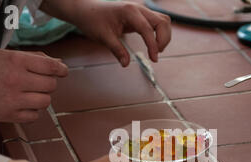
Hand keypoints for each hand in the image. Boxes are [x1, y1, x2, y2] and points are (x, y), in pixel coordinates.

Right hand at [0, 49, 67, 121]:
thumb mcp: (6, 55)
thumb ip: (34, 58)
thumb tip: (59, 63)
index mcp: (15, 61)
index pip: (50, 66)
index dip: (61, 69)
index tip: (63, 71)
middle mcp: (15, 80)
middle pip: (51, 85)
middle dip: (48, 83)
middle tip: (37, 82)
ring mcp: (12, 99)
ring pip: (45, 102)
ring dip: (41, 97)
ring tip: (29, 93)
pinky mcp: (8, 115)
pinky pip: (34, 116)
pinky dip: (32, 111)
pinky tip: (22, 104)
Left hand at [42, 0, 170, 66]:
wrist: (86, 10)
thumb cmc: (93, 20)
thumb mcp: (103, 37)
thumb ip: (117, 50)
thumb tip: (126, 64)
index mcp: (129, 11)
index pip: (147, 29)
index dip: (153, 45)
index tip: (154, 59)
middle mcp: (138, 8)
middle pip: (162, 22)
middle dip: (163, 39)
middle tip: (155, 55)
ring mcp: (141, 11)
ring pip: (163, 21)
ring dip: (164, 36)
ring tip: (156, 50)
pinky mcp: (141, 15)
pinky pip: (157, 22)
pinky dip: (159, 33)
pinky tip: (153, 44)